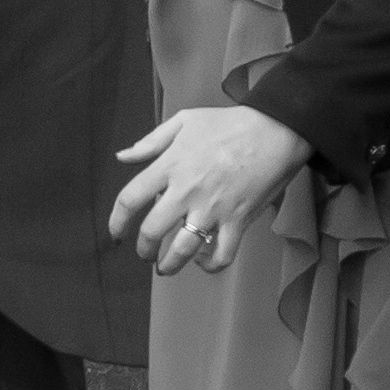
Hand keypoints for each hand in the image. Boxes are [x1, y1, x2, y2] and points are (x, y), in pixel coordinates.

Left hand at [110, 98, 310, 273]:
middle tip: (144, 254)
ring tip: (165, 268)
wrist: (274, 131)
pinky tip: (203, 261)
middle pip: (152, 231)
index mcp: (170, 165)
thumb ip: (150, 142)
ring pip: (184, 249)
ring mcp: (213, 208)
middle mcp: (187, 191)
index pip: (131, 199)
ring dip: (170, 264)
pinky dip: (210, 264)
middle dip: (143, 249)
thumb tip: (122, 157)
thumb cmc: (228, 124)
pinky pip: (222, 253)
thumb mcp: (183, 121)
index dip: (117, 220)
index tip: (116, 233)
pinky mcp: (239, 220)